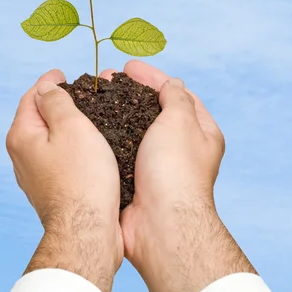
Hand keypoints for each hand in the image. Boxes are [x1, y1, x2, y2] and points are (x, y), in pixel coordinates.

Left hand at [6, 69, 122, 291]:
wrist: (87, 230)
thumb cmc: (83, 177)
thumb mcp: (72, 127)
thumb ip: (56, 102)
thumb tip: (45, 88)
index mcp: (22, 136)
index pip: (32, 97)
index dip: (48, 82)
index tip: (63, 73)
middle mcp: (22, 156)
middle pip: (38, 118)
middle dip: (56, 102)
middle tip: (80, 92)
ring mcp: (35, 175)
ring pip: (49, 139)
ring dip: (65, 125)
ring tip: (87, 116)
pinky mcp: (52, 189)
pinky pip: (59, 157)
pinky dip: (70, 145)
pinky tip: (88, 147)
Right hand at [101, 60, 224, 250]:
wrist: (160, 225)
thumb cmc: (175, 170)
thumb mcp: (180, 121)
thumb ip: (175, 98)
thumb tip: (172, 84)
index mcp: (201, 132)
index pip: (177, 94)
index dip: (153, 77)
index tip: (129, 67)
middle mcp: (181, 148)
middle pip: (154, 111)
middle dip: (130, 92)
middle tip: (106, 80)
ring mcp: (158, 165)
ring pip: (134, 130)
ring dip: (115, 112)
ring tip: (93, 98)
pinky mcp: (136, 179)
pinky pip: (121, 150)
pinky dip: (108, 136)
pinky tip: (90, 126)